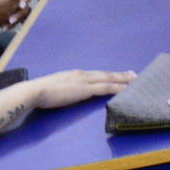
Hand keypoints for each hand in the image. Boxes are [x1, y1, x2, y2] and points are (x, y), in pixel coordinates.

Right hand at [21, 68, 136, 111]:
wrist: (34, 91)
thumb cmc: (40, 92)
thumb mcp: (56, 88)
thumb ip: (65, 90)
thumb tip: (68, 94)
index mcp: (75, 74)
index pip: (97, 74)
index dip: (109, 75)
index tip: (120, 75)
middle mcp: (82, 75)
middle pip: (106, 75)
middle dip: (121, 75)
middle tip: (134, 75)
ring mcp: (84, 81)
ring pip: (109, 79)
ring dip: (123, 80)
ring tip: (135, 81)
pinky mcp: (84, 89)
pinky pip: (105, 88)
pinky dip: (117, 88)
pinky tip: (125, 90)